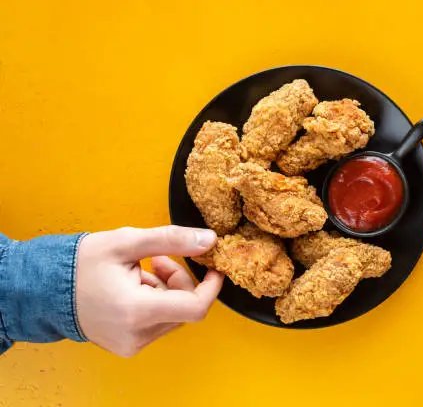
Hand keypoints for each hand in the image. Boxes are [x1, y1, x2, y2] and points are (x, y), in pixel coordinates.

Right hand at [75, 226, 222, 356]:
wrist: (45, 290)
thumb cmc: (81, 263)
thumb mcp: (128, 242)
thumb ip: (172, 240)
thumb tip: (208, 240)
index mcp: (137, 311)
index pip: (196, 307)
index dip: (211, 286)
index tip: (213, 267)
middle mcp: (137, 334)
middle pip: (184, 308)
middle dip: (179, 279)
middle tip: (157, 259)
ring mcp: (132, 344)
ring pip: (173, 314)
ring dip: (166, 290)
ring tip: (139, 272)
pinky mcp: (128, 346)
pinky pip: (158, 322)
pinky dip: (155, 303)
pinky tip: (133, 288)